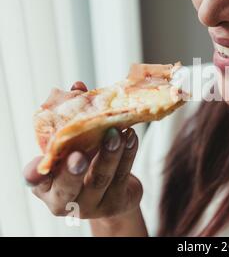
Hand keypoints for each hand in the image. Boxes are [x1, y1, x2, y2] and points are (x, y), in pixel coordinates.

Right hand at [23, 81, 142, 219]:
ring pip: (100, 179)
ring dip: (109, 154)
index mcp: (46, 184)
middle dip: (73, 171)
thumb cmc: (87, 162)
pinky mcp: (116, 203)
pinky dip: (128, 154)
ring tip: (116, 133)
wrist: (112, 192)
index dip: (34, 175)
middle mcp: (64, 199)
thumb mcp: (75, 144)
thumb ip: (73, 117)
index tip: (37, 168)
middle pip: (67, 187)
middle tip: (79, 155)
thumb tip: (77, 87)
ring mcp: (92, 204)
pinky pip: (122, 176)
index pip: (34, 181)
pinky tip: (131, 137)